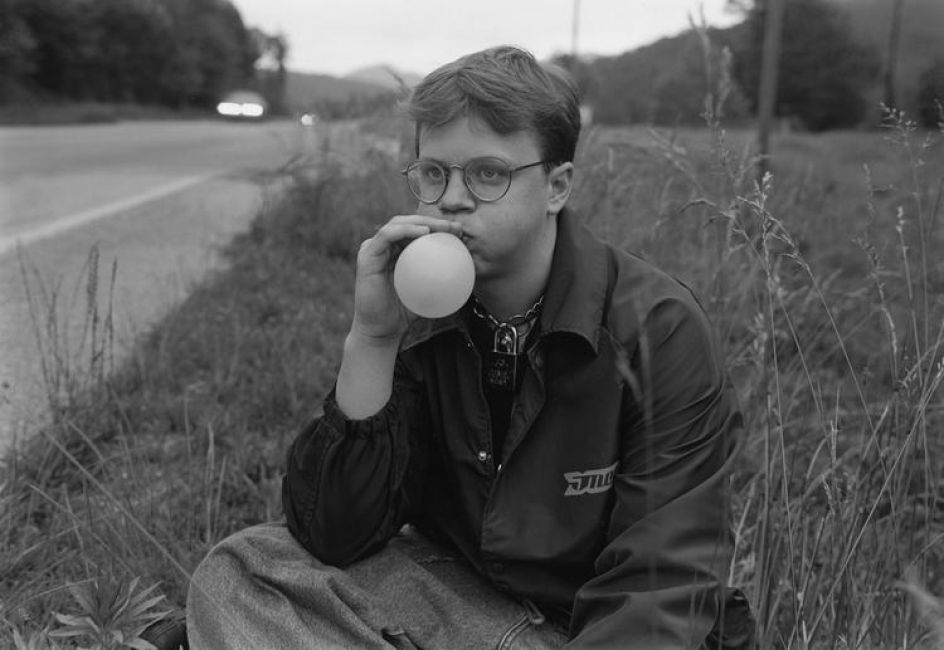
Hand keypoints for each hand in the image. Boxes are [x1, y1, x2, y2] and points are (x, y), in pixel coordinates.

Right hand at [351, 215, 462, 340]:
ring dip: (422, 222)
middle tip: (455, 227)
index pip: (418, 231)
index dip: (440, 227)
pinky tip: (423, 232)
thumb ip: (441, 278)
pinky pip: (386, 235)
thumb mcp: (429, 291)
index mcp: (397, 251)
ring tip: (443, 227)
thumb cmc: (406, 311)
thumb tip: (468, 270)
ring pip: (398, 223)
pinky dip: (405, 230)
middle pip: (409, 223)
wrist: (383, 330)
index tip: (461, 233)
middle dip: (434, 220)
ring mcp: (374, 248)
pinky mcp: (367, 254)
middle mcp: (385, 247)